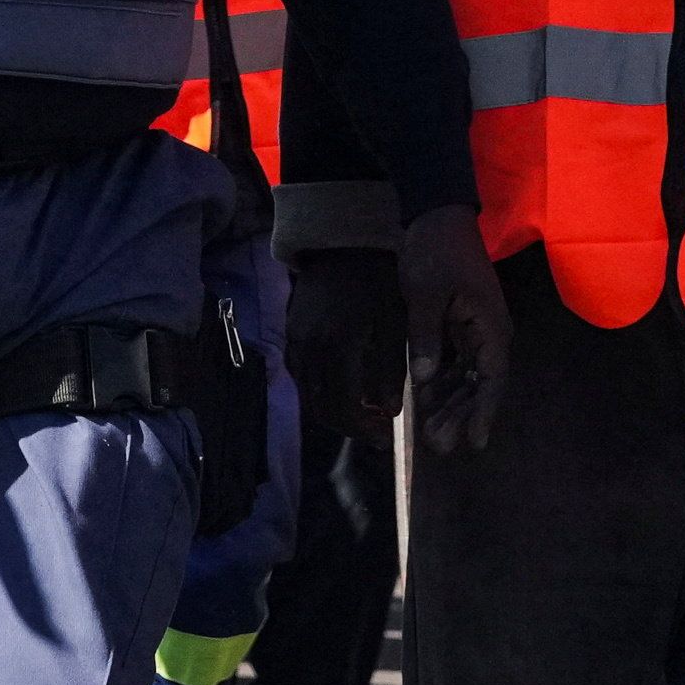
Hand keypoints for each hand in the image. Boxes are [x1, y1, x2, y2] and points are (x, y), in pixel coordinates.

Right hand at [286, 248, 398, 436]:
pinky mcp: (290, 334)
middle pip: (321, 407)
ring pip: (306, 394)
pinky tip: (339, 389)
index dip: (364, 428)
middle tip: (373, 432)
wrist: (342, 245)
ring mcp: (295, 341)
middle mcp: (309, 349)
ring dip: (331, 411)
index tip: (384, 438)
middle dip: (348, 426)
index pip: (344, 406)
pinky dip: (317, 391)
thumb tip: (389, 411)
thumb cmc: (377, 282)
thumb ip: (391, 369)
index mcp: (338, 347)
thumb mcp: (394, 324)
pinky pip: (300, 374)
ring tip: (359, 414)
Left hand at [395, 203, 508, 448]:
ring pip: (465, 377)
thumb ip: (426, 335)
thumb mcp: (427, 291)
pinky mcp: (456, 325)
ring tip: (429, 433)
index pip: (492, 378)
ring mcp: (473, 330)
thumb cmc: (436, 251)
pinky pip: (452, 362)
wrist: (436, 217)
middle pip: (479, 385)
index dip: (485, 412)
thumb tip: (425, 379)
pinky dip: (440, 382)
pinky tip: (424, 401)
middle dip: (460, 415)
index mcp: (491, 326)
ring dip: (449, 403)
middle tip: (437, 444)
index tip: (476, 442)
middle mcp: (488, 334)